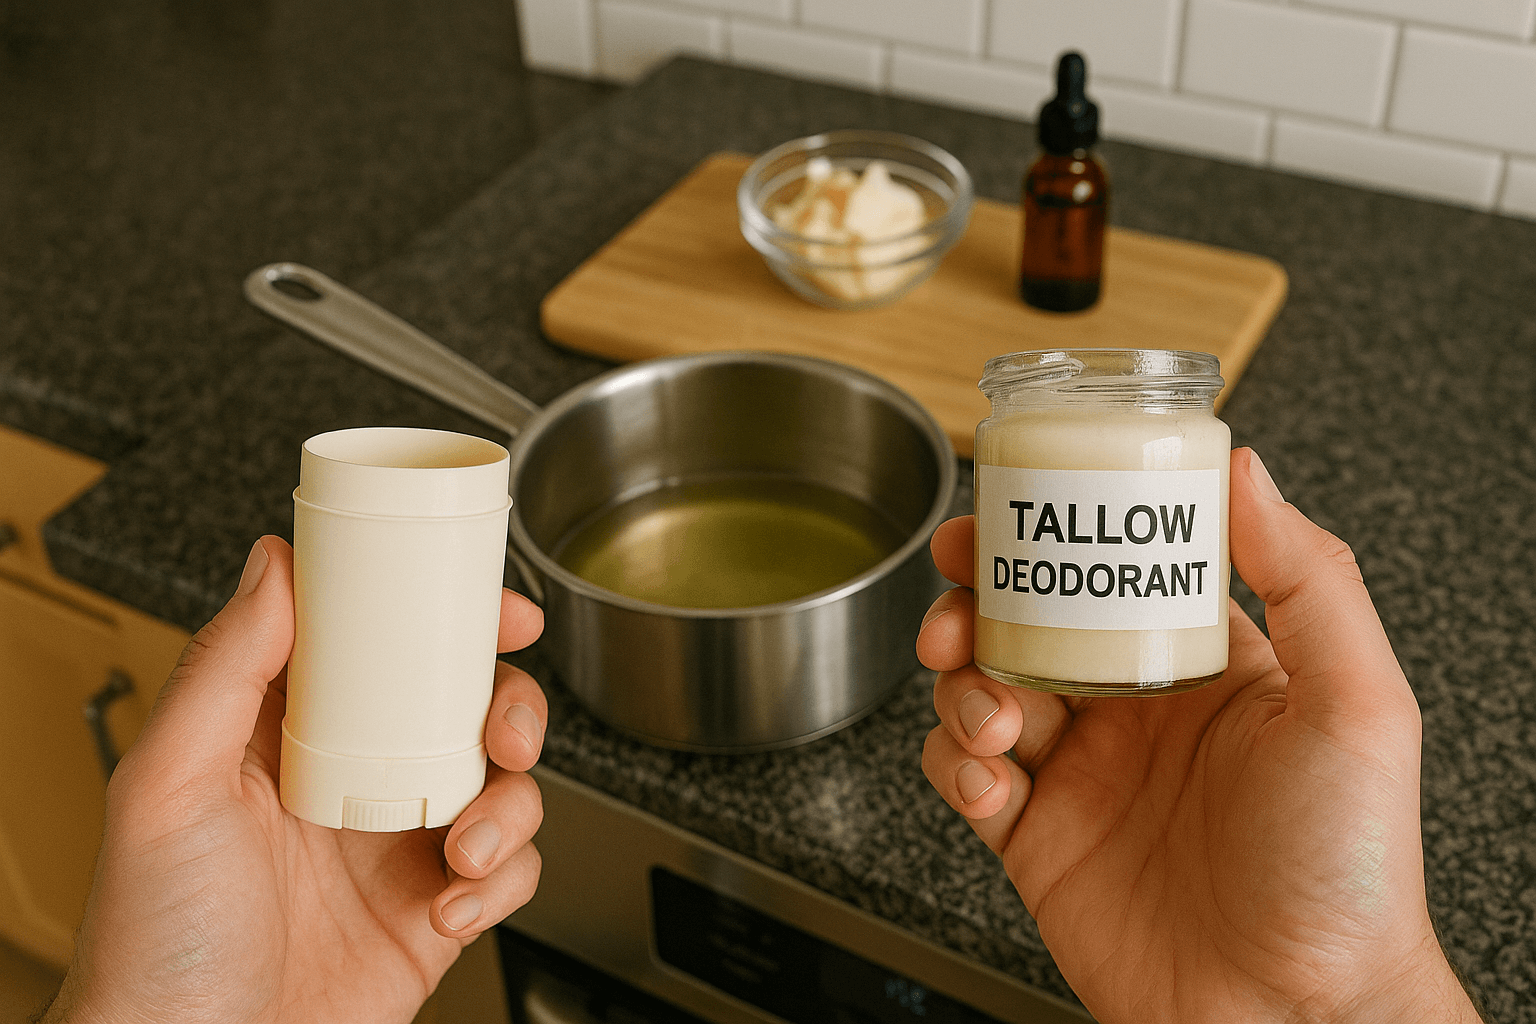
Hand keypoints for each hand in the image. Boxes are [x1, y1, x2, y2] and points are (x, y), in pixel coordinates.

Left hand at [44, 536, 546, 1023]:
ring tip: (465, 849)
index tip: (495, 607)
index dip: (446, 617)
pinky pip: (510, 874)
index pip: (380, 647)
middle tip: (508, 733)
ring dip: (511, 809)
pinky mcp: (435, 911)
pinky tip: (451, 907)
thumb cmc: (154, 943)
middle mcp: (354, 782)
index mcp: (290, 735)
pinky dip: (503, 884)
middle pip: (467, 709)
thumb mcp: (168, 786)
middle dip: (512, 710)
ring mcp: (399, 848)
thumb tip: (273, 565)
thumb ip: (221, 669)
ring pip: (505, 788)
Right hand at [918, 449, 1480, 1022]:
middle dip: (974, 603)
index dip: (1048, 536)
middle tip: (958, 606)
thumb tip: (1247, 473)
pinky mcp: (1037, 842)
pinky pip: (965, 779)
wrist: (1295, 1018)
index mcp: (1200, 665)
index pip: (1108, 569)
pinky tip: (993, 784)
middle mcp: (1132, 712)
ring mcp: (1079, 776)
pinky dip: (957, 768)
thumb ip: (1310, 580)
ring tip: (995, 717)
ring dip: (962, 686)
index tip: (1005, 510)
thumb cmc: (1348, 871)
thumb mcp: (1356, 706)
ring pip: (981, 692)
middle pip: (1022, 624)